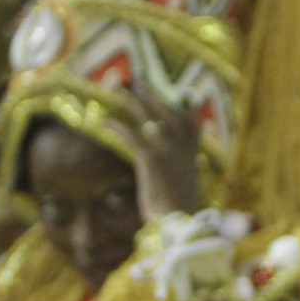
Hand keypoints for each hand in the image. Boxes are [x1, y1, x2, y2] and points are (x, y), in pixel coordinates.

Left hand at [103, 89, 203, 222]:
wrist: (180, 222)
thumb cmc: (181, 211)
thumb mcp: (188, 187)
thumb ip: (186, 172)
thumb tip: (187, 170)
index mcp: (193, 154)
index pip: (194, 123)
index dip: (189, 108)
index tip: (187, 94)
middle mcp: (182, 146)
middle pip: (166, 110)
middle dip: (151, 93)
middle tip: (139, 78)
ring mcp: (168, 150)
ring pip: (147, 115)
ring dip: (129, 99)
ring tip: (116, 86)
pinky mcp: (151, 158)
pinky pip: (131, 135)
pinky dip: (117, 126)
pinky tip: (105, 121)